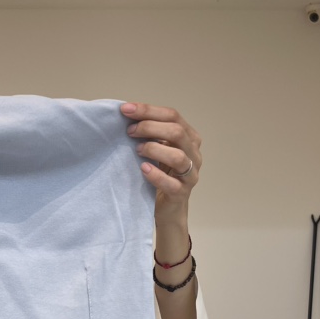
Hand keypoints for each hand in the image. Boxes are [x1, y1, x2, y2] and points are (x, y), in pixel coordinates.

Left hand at [120, 102, 201, 225]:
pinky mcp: (182, 193)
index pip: (172, 116)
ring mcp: (190, 174)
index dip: (148, 110)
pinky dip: (156, 175)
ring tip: (137, 150)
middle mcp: (194, 153)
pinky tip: (143, 169)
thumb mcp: (157, 149)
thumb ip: (150, 134)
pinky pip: (171, 183)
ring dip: (154, 149)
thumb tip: (127, 113)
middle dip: (150, 128)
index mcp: (189, 137)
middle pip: (177, 132)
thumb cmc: (160, 174)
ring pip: (178, 156)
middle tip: (130, 131)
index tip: (125, 110)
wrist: (167, 208)